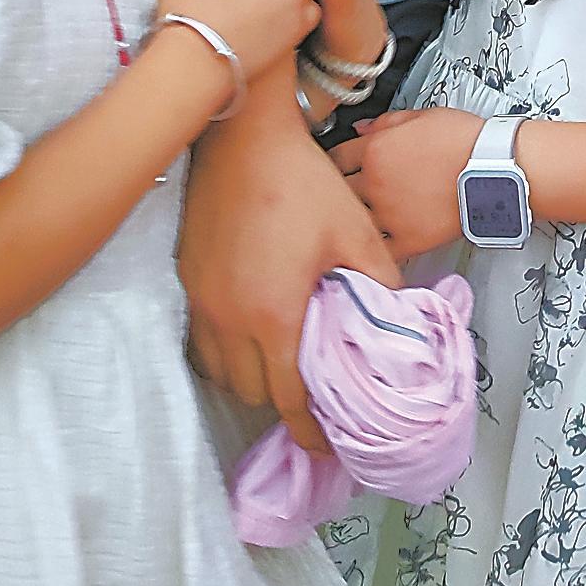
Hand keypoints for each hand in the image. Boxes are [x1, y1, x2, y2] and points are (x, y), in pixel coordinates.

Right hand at [180, 102, 400, 451]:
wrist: (245, 138)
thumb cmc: (302, 182)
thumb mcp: (355, 232)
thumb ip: (379, 282)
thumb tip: (397, 316)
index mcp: (272, 315)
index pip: (286, 398)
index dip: (306, 431)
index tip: (322, 447)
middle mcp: (228, 318)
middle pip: (250, 392)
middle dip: (280, 402)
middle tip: (309, 394)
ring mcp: (201, 300)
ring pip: (219, 369)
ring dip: (249, 376)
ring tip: (279, 363)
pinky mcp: (187, 279)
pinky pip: (202, 337)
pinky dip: (224, 349)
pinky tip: (249, 329)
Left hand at [331, 107, 478, 259]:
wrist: (493, 168)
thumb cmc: (465, 140)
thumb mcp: (421, 116)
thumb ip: (385, 122)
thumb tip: (361, 127)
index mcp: (376, 150)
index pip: (337, 155)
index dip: (335, 158)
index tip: (337, 164)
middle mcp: (376, 183)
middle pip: (340, 189)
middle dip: (340, 188)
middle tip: (344, 189)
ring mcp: (390, 214)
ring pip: (355, 219)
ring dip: (355, 217)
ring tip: (358, 215)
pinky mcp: (408, 239)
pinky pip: (381, 249)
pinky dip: (375, 248)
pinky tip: (375, 243)